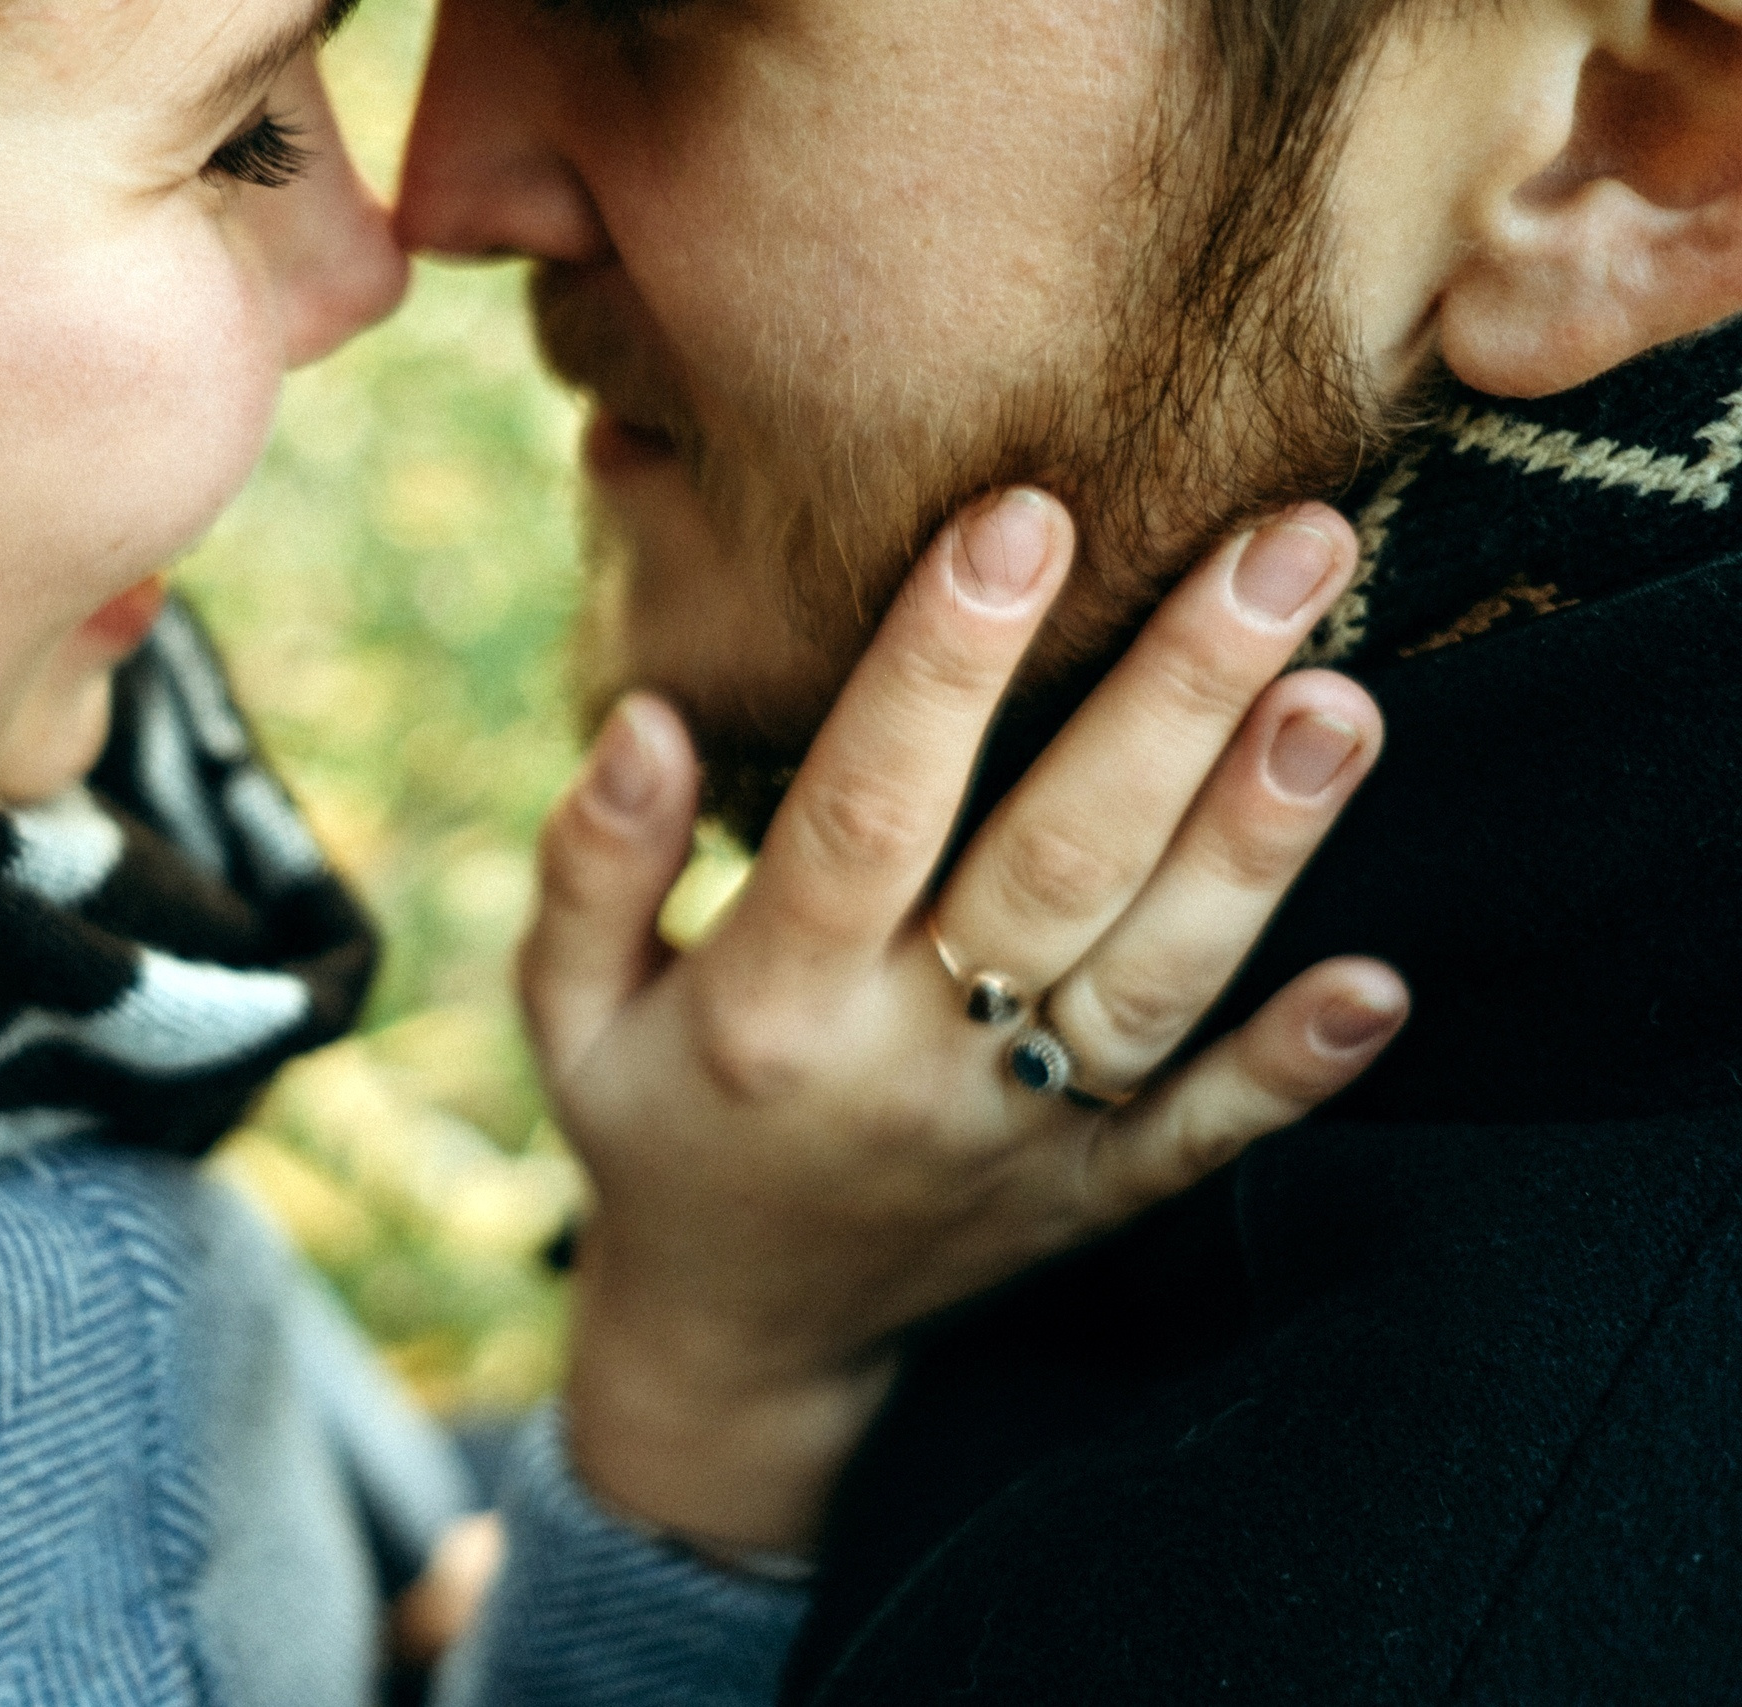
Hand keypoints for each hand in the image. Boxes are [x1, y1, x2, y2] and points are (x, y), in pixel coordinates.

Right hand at [520, 490, 1407, 1554]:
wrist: (739, 1341)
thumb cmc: (653, 1124)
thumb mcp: (566, 1012)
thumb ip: (592, 867)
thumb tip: (649, 719)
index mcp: (765, 1007)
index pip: (862, 816)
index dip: (939, 670)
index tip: (1021, 519)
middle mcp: (906, 1068)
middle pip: (1054, 868)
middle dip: (1173, 699)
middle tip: (1286, 545)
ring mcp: (1016, 1141)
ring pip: (1155, 986)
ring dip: (1257, 848)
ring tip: (1343, 701)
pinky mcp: (1092, 1199)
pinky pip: (1203, 1141)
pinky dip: (1292, 1072)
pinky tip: (1381, 985)